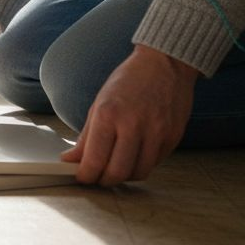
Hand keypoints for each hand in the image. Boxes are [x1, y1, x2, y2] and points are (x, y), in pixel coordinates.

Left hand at [61, 44, 198, 184]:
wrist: (165, 63)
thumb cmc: (129, 81)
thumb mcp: (99, 103)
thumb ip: (86, 137)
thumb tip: (71, 160)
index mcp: (109, 114)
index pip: (94, 160)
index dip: (85, 175)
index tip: (82, 177)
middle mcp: (134, 125)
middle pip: (117, 173)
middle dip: (103, 181)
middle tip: (97, 177)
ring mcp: (157, 132)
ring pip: (138, 173)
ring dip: (124, 177)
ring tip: (115, 168)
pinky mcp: (173, 137)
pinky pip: (155, 163)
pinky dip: (141, 165)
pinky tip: (133, 156)